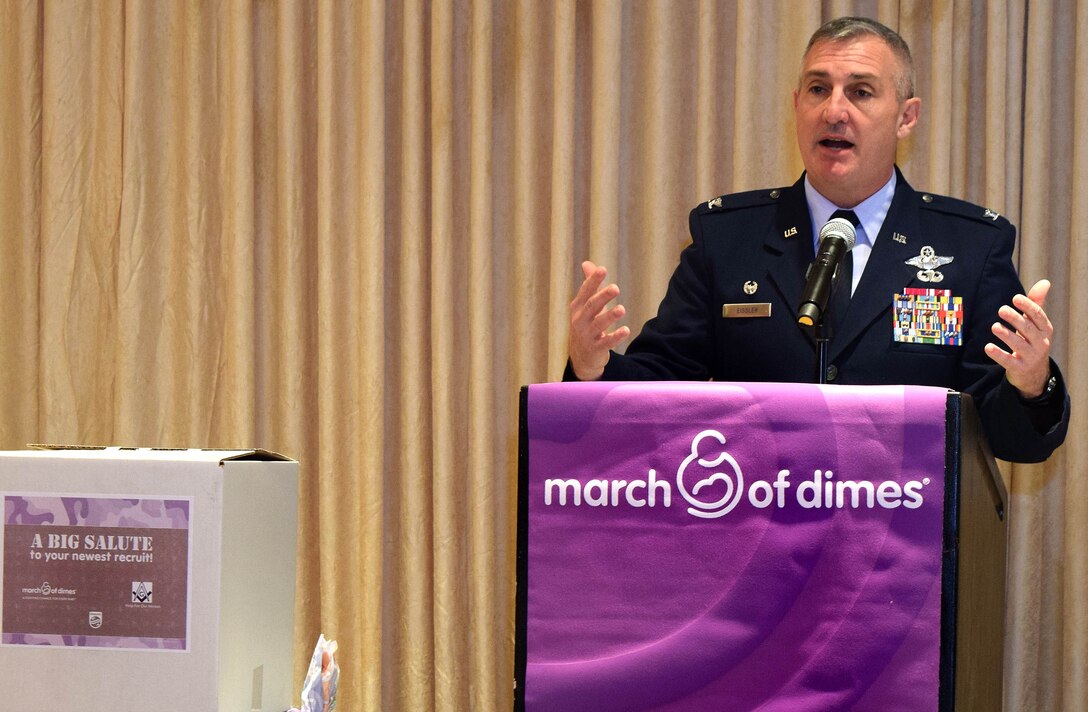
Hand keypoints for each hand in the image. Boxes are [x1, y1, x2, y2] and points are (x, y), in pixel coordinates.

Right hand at [568, 261, 630, 379]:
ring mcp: (586, 335)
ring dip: (610, 316)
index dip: (593, 280)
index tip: (603, 269)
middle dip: (603, 297)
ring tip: (622, 309)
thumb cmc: (586, 324)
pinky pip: (606, 343)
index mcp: (578, 307)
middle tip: (616, 288)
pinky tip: (626, 330)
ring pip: (598, 324)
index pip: (585, 291)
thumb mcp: (585, 305)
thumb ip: (589, 286)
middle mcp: (579, 320)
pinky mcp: (595, 349)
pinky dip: (615, 337)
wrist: (581, 356)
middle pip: (591, 306)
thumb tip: (587, 264)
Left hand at [984, 279, 1053, 397]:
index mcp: (1045, 330)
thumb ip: (1036, 304)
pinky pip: (1008, 361)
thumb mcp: (1035, 324)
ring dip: (1007, 335)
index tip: (1015, 298)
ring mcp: (1031, 357)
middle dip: (1015, 319)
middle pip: (1028, 330)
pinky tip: (988, 347)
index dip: (1028, 307)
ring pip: (1019, 345)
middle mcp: (1041, 343)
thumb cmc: (1032, 341)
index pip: (1038, 316)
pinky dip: (998, 354)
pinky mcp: (1020, 368)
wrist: (1034, 373)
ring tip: (994, 326)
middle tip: (1002, 310)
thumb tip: (1045, 282)